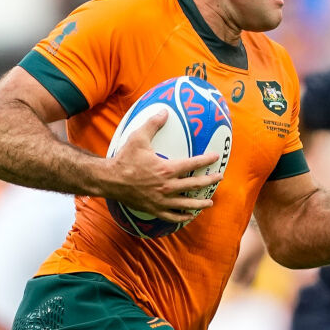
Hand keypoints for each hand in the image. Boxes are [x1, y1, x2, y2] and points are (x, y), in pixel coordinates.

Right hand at [99, 105, 218, 224]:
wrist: (110, 180)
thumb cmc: (124, 159)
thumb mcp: (138, 138)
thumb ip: (153, 124)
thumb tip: (164, 111)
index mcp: (166, 169)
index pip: (192, 164)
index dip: (206, 160)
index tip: (215, 157)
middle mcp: (167, 186)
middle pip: (194, 185)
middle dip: (209, 181)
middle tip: (219, 178)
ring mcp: (161, 200)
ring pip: (186, 204)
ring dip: (200, 203)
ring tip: (209, 202)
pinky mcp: (154, 209)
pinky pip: (171, 216)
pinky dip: (182, 218)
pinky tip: (189, 216)